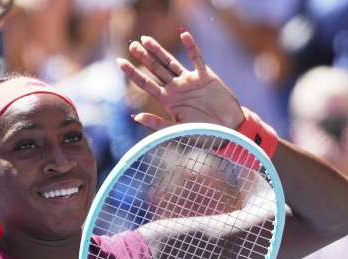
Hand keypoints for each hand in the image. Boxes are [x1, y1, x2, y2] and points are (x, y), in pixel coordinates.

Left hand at [117, 31, 244, 130]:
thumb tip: (135, 116)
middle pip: (156, 69)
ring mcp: (190, 80)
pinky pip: (197, 59)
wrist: (228, 130)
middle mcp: (177, 88)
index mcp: (168, 101)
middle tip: (131, 45)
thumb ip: (157, 124)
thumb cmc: (203, 134)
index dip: (133, 73)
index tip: (119, 62)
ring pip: (171, 62)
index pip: (146, 84)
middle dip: (143, 57)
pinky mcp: (205, 76)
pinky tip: (183, 35)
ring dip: (159, 50)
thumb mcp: (178, 131)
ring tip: (145, 39)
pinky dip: (191, 47)